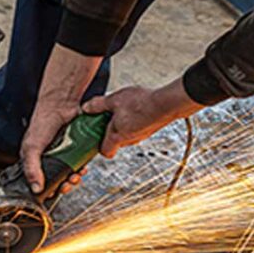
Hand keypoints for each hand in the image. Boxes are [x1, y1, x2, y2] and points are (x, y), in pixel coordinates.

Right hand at [21, 44, 101, 193]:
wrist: (62, 105)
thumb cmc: (42, 122)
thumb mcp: (32, 147)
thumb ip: (31, 168)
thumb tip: (36, 188)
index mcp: (37, 160)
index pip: (42, 181)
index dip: (50, 189)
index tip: (56, 190)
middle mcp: (52, 158)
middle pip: (59, 180)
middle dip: (65, 185)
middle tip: (68, 182)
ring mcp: (66, 154)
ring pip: (72, 173)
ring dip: (75, 178)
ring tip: (76, 175)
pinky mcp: (78, 149)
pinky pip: (82, 162)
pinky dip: (83, 167)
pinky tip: (83, 166)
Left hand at [82, 77, 203, 157]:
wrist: (167, 103)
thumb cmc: (141, 103)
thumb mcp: (114, 99)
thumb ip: (98, 105)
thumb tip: (86, 108)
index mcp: (117, 136)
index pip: (105, 152)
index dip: (98, 146)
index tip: (94, 134)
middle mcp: (130, 140)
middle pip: (115, 142)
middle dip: (109, 130)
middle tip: (106, 116)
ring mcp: (142, 136)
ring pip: (127, 134)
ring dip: (122, 124)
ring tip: (121, 108)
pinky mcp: (150, 129)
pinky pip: (137, 128)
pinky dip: (133, 121)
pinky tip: (135, 107)